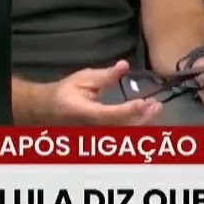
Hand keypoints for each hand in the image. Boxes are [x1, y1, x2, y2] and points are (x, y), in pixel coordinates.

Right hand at [35, 60, 161, 125]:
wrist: (47, 110)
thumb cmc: (64, 92)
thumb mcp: (83, 78)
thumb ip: (105, 76)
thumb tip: (124, 66)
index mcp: (84, 113)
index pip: (109, 115)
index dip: (128, 110)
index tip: (144, 102)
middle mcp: (91, 128)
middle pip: (121, 129)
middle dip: (141, 118)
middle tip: (156, 105)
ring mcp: (96, 135)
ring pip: (124, 134)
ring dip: (142, 123)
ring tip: (154, 108)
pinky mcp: (101, 137)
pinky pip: (122, 135)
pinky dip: (136, 126)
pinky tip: (145, 115)